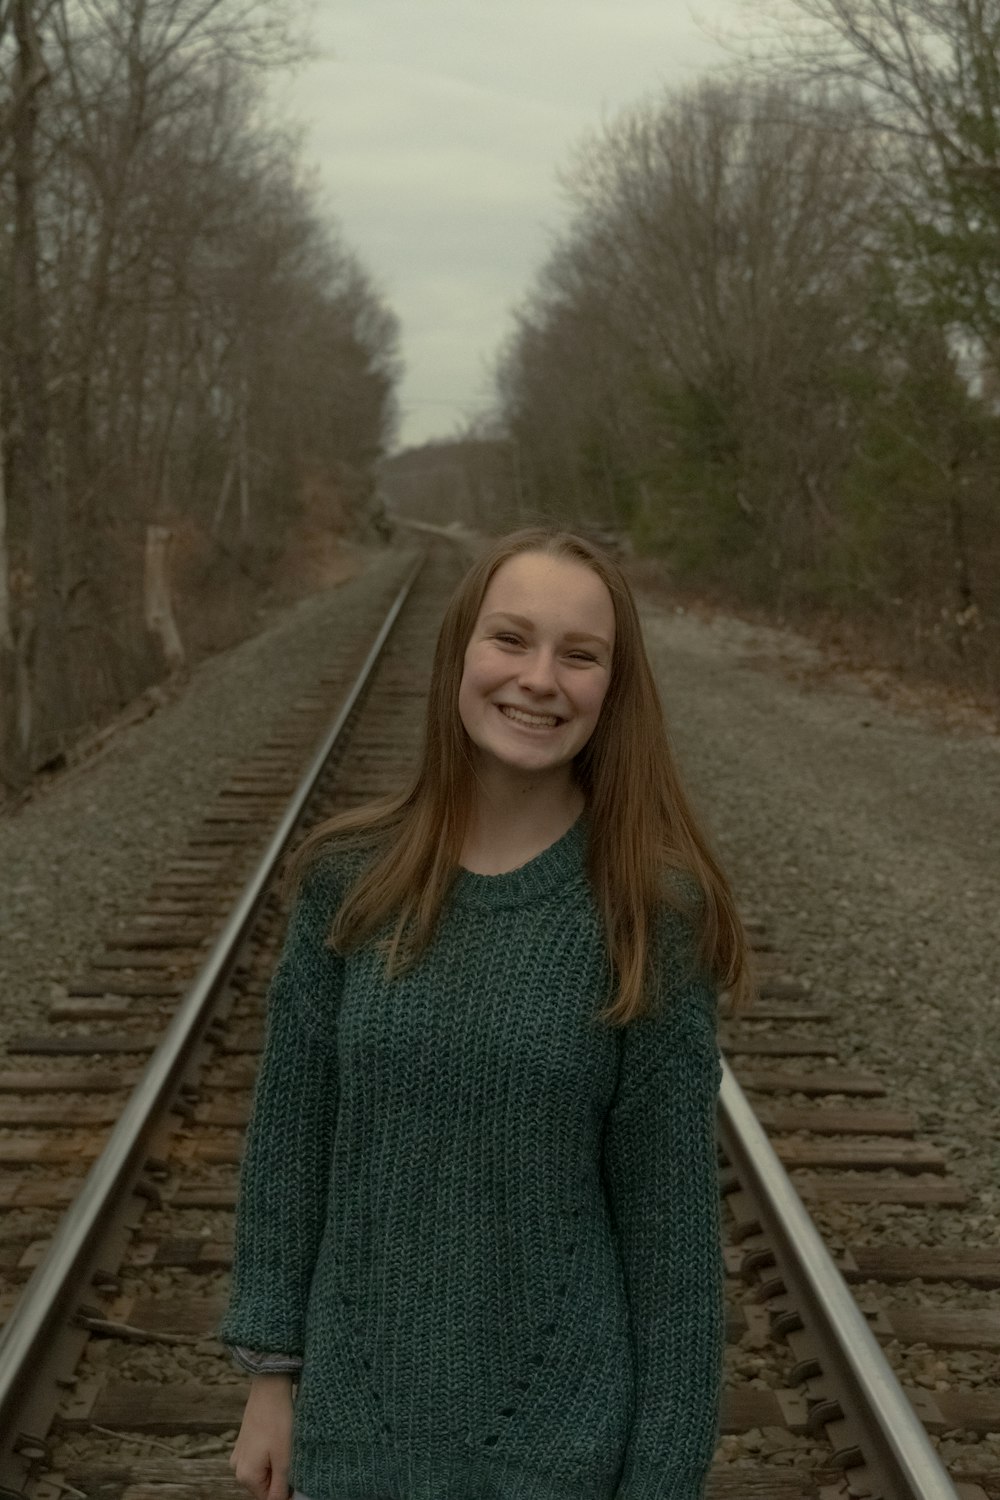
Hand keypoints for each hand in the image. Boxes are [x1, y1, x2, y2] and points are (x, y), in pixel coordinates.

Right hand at [228, 1373, 293, 1499]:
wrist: (269, 1387)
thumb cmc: (278, 1421)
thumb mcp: (284, 1459)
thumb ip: (280, 1487)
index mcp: (246, 1476)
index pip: (269, 1499)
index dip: (286, 1492)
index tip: (298, 1477)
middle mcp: (237, 1468)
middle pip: (264, 1486)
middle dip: (280, 1478)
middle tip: (293, 1458)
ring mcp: (239, 1454)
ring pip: (263, 1472)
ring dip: (276, 1466)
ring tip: (286, 1446)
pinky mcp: (244, 1443)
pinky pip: (259, 1459)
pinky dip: (271, 1455)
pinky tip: (279, 1439)